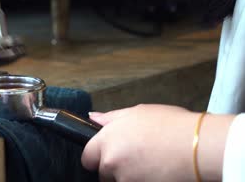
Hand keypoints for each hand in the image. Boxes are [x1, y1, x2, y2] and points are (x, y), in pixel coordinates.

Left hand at [82, 104, 233, 181]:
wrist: (198, 147)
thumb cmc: (171, 126)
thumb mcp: (138, 112)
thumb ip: (111, 118)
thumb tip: (93, 118)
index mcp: (107, 141)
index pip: (87, 157)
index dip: (96, 156)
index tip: (107, 154)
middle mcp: (112, 162)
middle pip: (103, 172)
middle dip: (114, 168)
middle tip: (135, 157)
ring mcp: (126, 180)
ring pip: (120, 181)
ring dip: (130, 176)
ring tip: (150, 164)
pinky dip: (143, 180)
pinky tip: (156, 172)